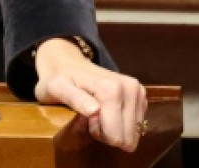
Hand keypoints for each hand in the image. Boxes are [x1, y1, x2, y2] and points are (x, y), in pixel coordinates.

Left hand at [33, 37, 147, 151]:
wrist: (67, 62)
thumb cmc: (59, 79)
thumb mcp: (58, 89)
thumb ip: (75, 99)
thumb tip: (95, 111)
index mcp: (112, 90)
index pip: (115, 136)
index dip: (98, 134)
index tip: (86, 119)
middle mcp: (129, 88)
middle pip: (126, 136)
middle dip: (108, 133)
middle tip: (92, 118)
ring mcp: (137, 90)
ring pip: (133, 132)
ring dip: (115, 129)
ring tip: (99, 114)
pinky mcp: (140, 93)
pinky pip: (136, 123)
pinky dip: (122, 123)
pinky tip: (108, 112)